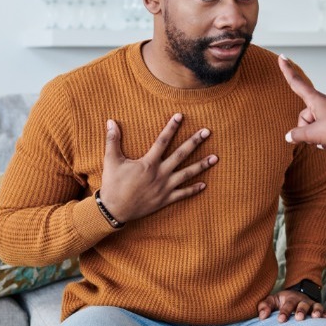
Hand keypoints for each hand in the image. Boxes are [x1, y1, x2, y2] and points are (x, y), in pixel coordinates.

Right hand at [99, 114, 218, 222]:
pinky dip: (194, 190)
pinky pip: (183, 194)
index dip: (171, 127)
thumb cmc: (113, 184)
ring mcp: (165, 187)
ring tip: (215, 157)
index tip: (180, 116)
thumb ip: (113, 140)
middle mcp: (160, 173)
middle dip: (195, 142)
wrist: (114, 210)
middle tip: (207, 132)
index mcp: (148, 163)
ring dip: (202, 165)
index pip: (163, 140)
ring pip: (187, 174)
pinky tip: (204, 185)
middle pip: (181, 154)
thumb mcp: (111, 160)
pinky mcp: (165, 200)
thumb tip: (110, 121)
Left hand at [257, 289, 325, 321]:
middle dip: (301, 311)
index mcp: (290, 298)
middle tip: (299, 318)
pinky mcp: (320, 309)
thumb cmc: (282, 301)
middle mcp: (302, 301)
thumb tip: (262, 316)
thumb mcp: (272, 300)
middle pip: (303, 304)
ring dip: (317, 311)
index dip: (284, 312)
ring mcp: (312, 305)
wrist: (295, 295)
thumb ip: (265, 306)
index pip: (287, 304)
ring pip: (316, 306)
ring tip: (316, 317)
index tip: (280, 320)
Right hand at [279, 55, 325, 148]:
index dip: (287, 71)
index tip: (282, 57)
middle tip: (315, 139)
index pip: (297, 83)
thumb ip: (298, 135)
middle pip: (305, 115)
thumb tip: (289, 136)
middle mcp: (324, 101)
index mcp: (316, 99)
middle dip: (307, 130)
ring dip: (318, 137)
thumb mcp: (315, 133)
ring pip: (316, 124)